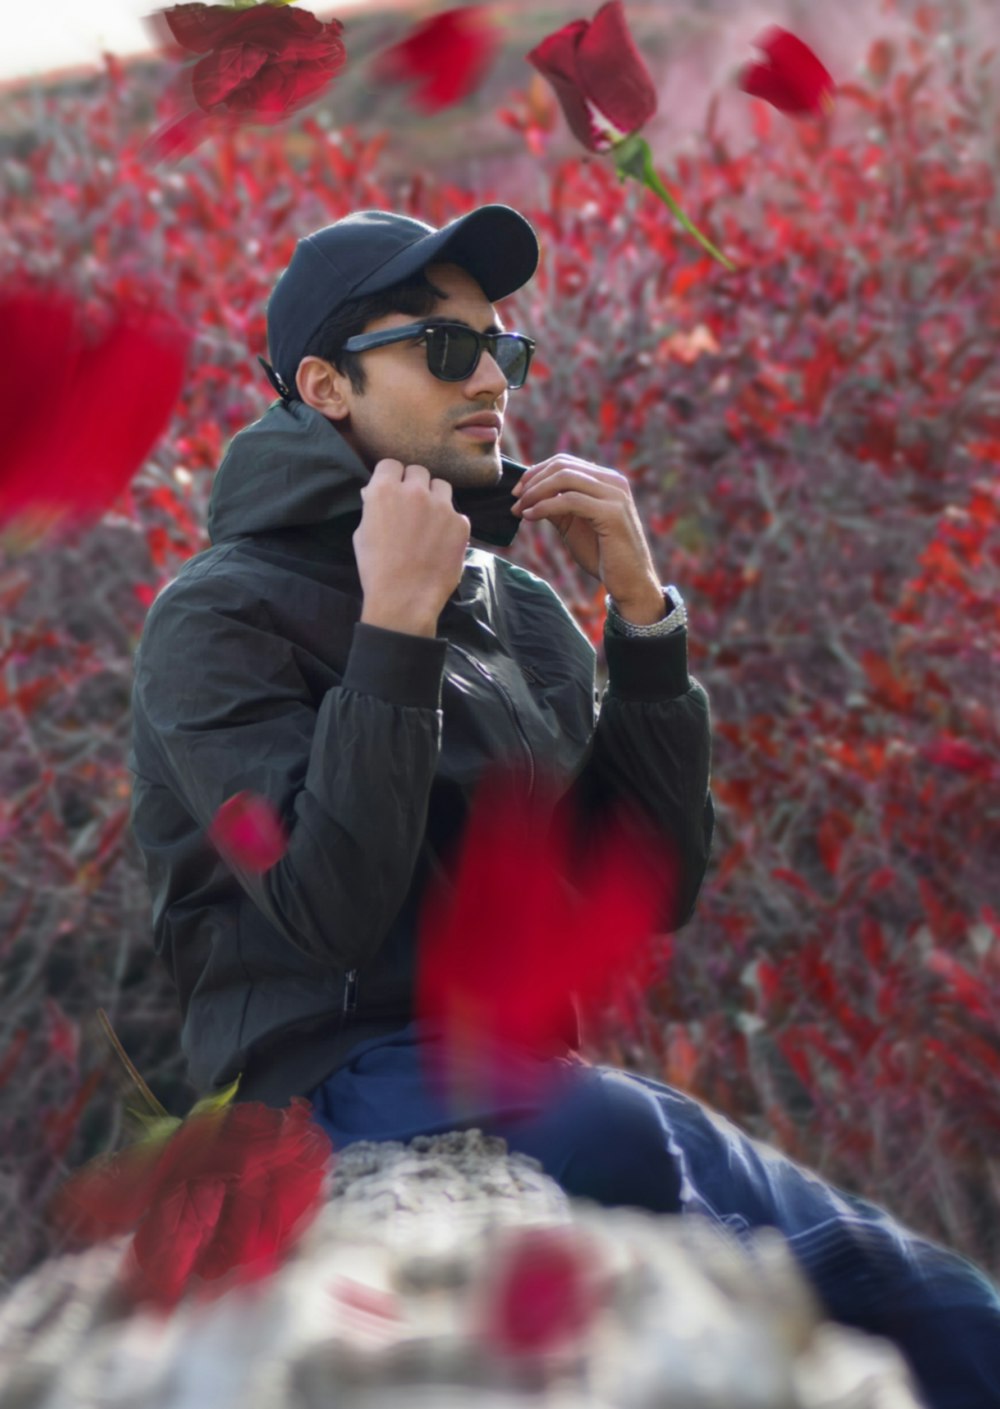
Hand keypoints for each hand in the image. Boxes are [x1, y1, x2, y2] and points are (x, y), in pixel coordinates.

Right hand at [355, 459, 470, 635]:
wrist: (404, 598)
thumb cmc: (376, 568)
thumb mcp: (362, 533)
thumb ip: (373, 506)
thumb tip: (377, 493)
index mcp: (384, 490)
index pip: (391, 464)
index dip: (391, 478)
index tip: (393, 490)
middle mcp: (415, 491)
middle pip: (419, 471)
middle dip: (414, 485)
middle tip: (412, 506)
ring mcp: (441, 506)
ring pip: (442, 486)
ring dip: (435, 497)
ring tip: (430, 520)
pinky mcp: (461, 523)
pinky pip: (456, 513)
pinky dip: (449, 523)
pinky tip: (441, 541)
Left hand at [511, 454, 660, 611]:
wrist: (629, 582)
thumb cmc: (602, 555)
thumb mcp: (573, 525)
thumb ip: (556, 506)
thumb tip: (528, 493)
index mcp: (607, 481)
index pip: (565, 462)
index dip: (536, 472)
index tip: (517, 491)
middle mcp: (614, 482)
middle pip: (563, 466)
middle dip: (533, 481)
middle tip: (515, 499)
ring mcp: (615, 495)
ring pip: (565, 478)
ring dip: (536, 492)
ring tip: (520, 509)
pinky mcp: (612, 513)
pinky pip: (570, 500)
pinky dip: (545, 506)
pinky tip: (530, 517)